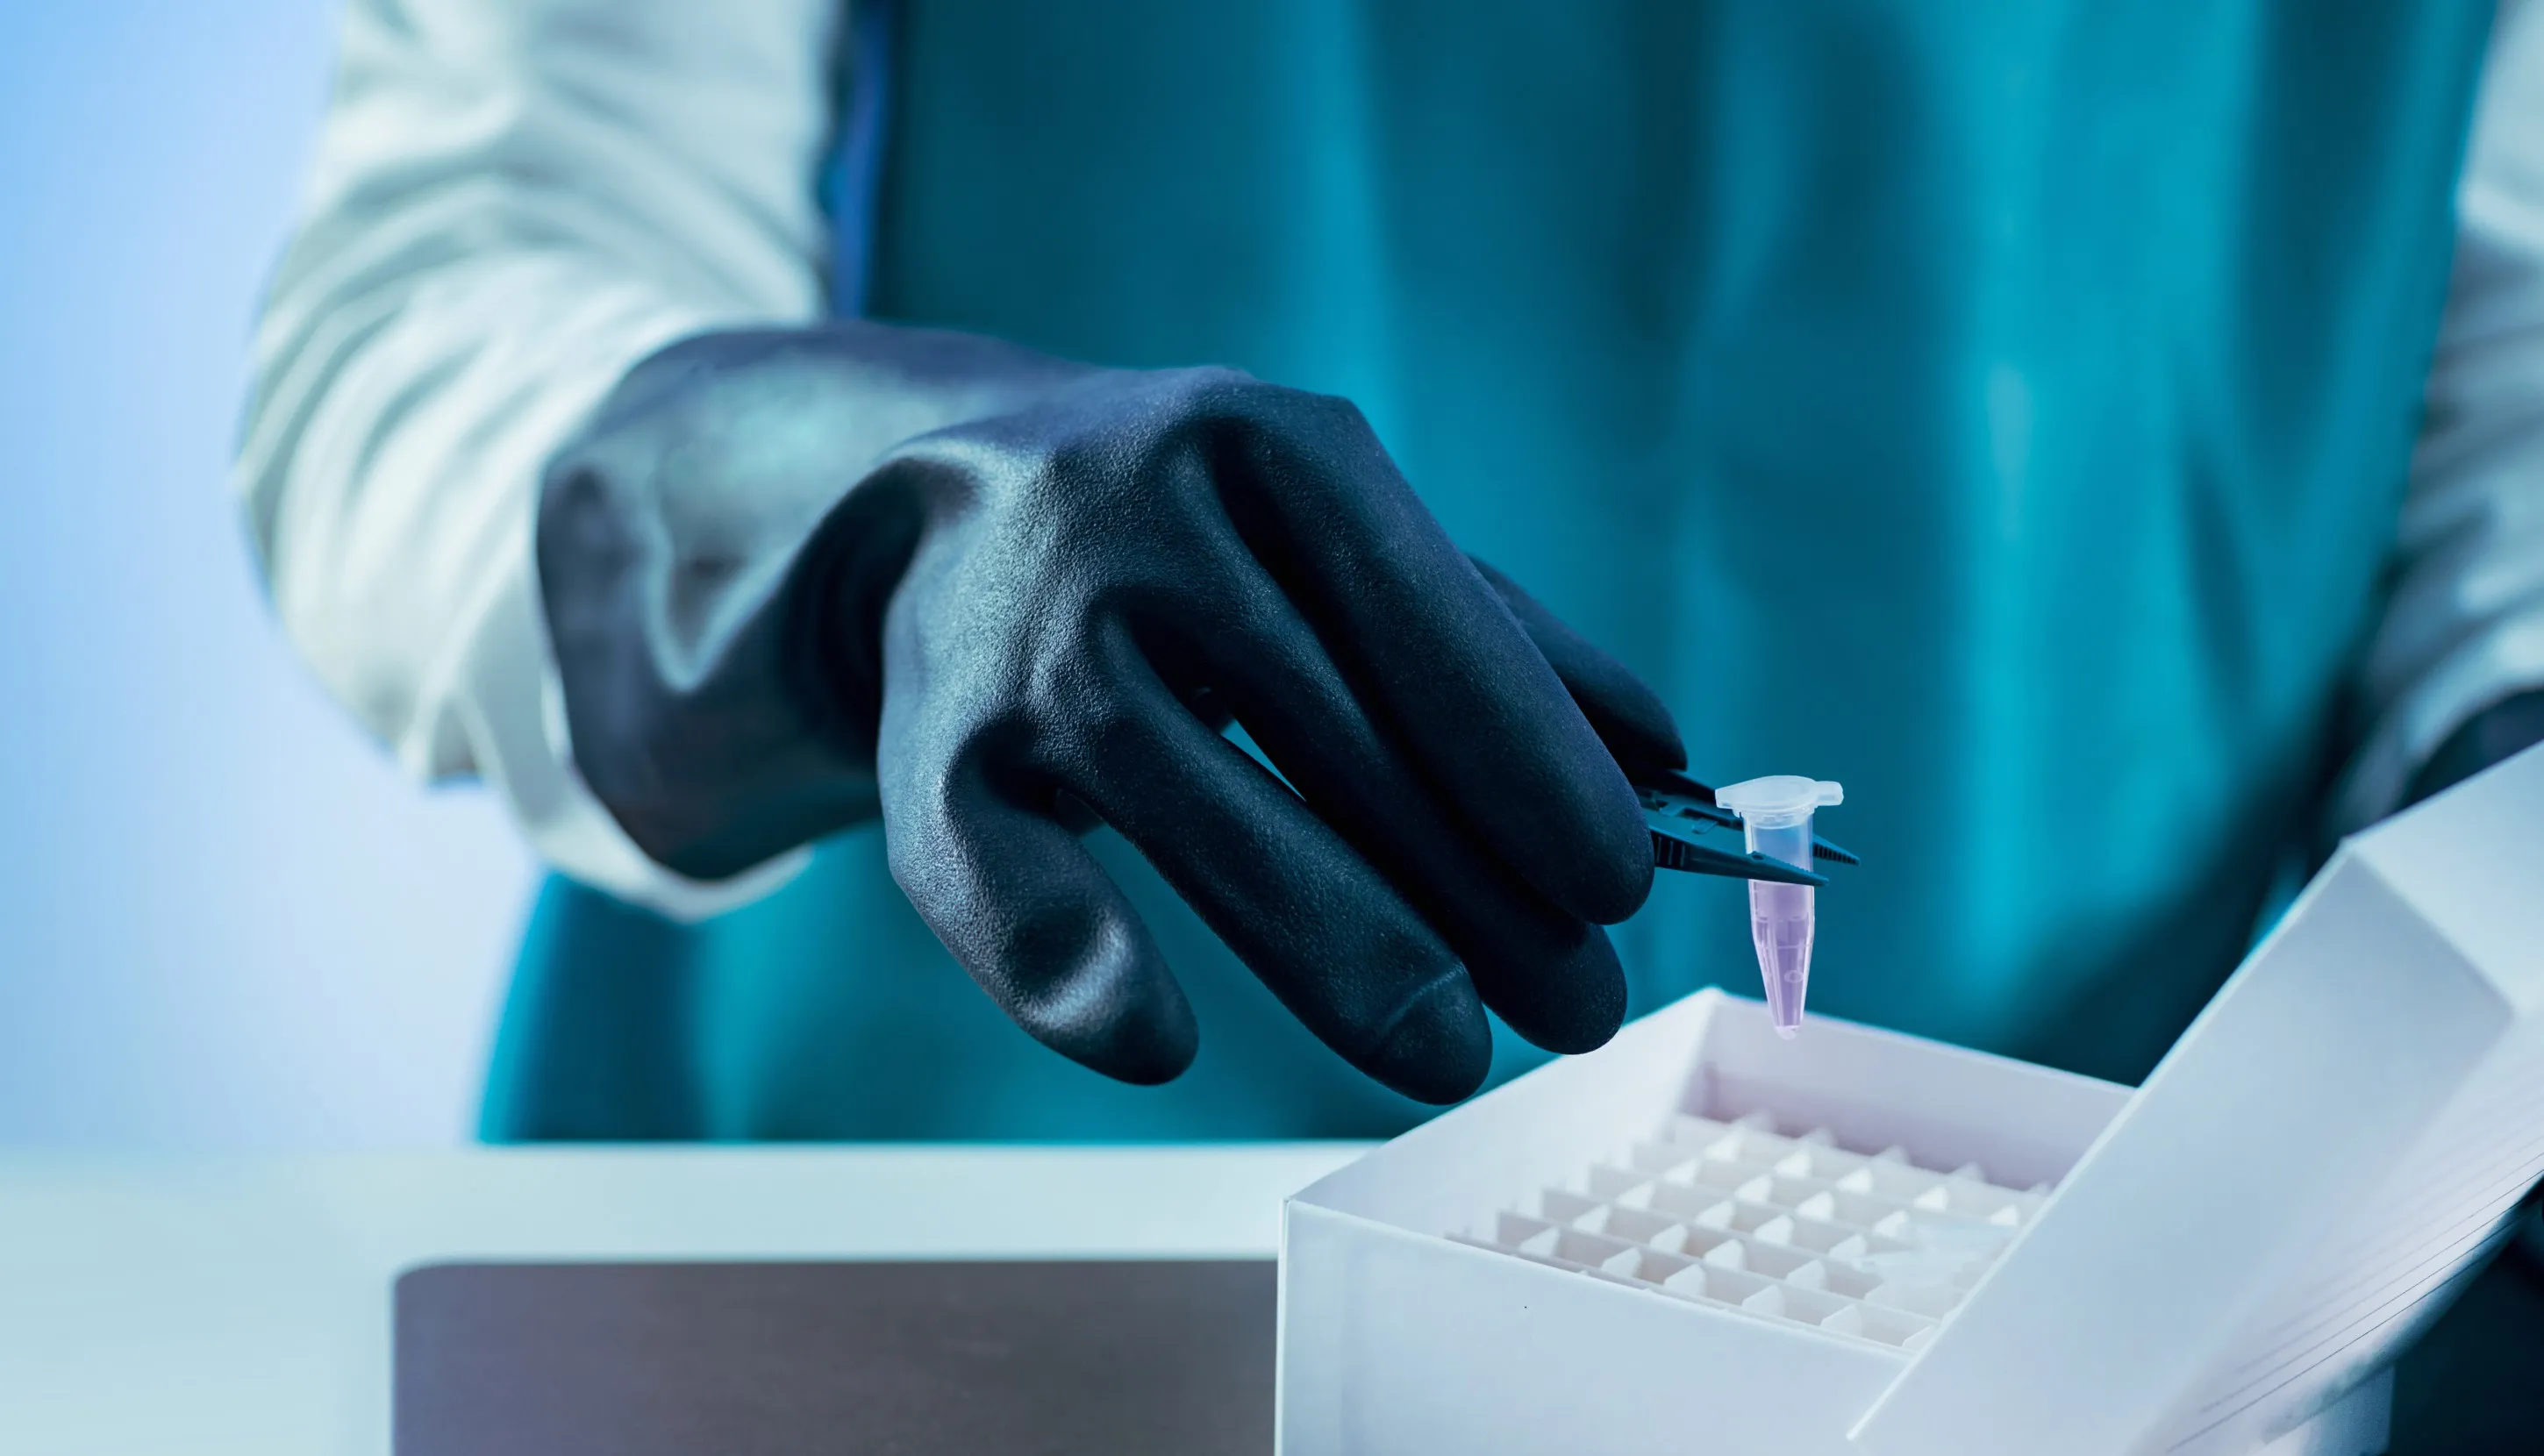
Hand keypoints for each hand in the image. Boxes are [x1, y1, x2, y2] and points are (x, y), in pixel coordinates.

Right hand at [539, 323, 1684, 1102]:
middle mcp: (1139, 517)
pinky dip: (1075, 965)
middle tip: (1575, 1010)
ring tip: (1452, 1053)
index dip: (1532, 764)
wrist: (930, 500)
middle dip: (1477, 894)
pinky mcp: (927, 746)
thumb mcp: (1335, 532)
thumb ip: (1495, 631)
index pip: (1431, 618)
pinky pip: (1002, 872)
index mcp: (1270, 446)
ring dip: (1340, 950)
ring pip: (1198, 807)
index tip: (1619, 885)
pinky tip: (1163, 1046)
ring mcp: (1023, 630)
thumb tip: (1666, 755)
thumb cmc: (1196, 536)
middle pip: (1336, 734)